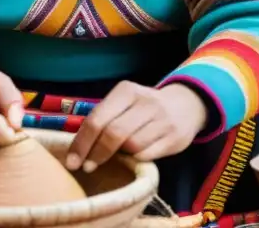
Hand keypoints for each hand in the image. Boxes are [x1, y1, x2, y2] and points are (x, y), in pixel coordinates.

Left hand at [65, 82, 207, 171]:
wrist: (186, 105)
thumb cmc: (144, 107)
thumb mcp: (124, 102)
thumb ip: (104, 118)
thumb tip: (77, 148)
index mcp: (127, 91)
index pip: (98, 119)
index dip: (82, 143)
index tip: (72, 162)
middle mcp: (145, 102)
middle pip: (114, 133)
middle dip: (96, 154)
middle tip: (87, 167)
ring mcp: (162, 120)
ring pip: (132, 146)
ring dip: (119, 157)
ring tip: (115, 157)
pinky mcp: (174, 138)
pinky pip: (147, 156)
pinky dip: (136, 160)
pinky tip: (133, 157)